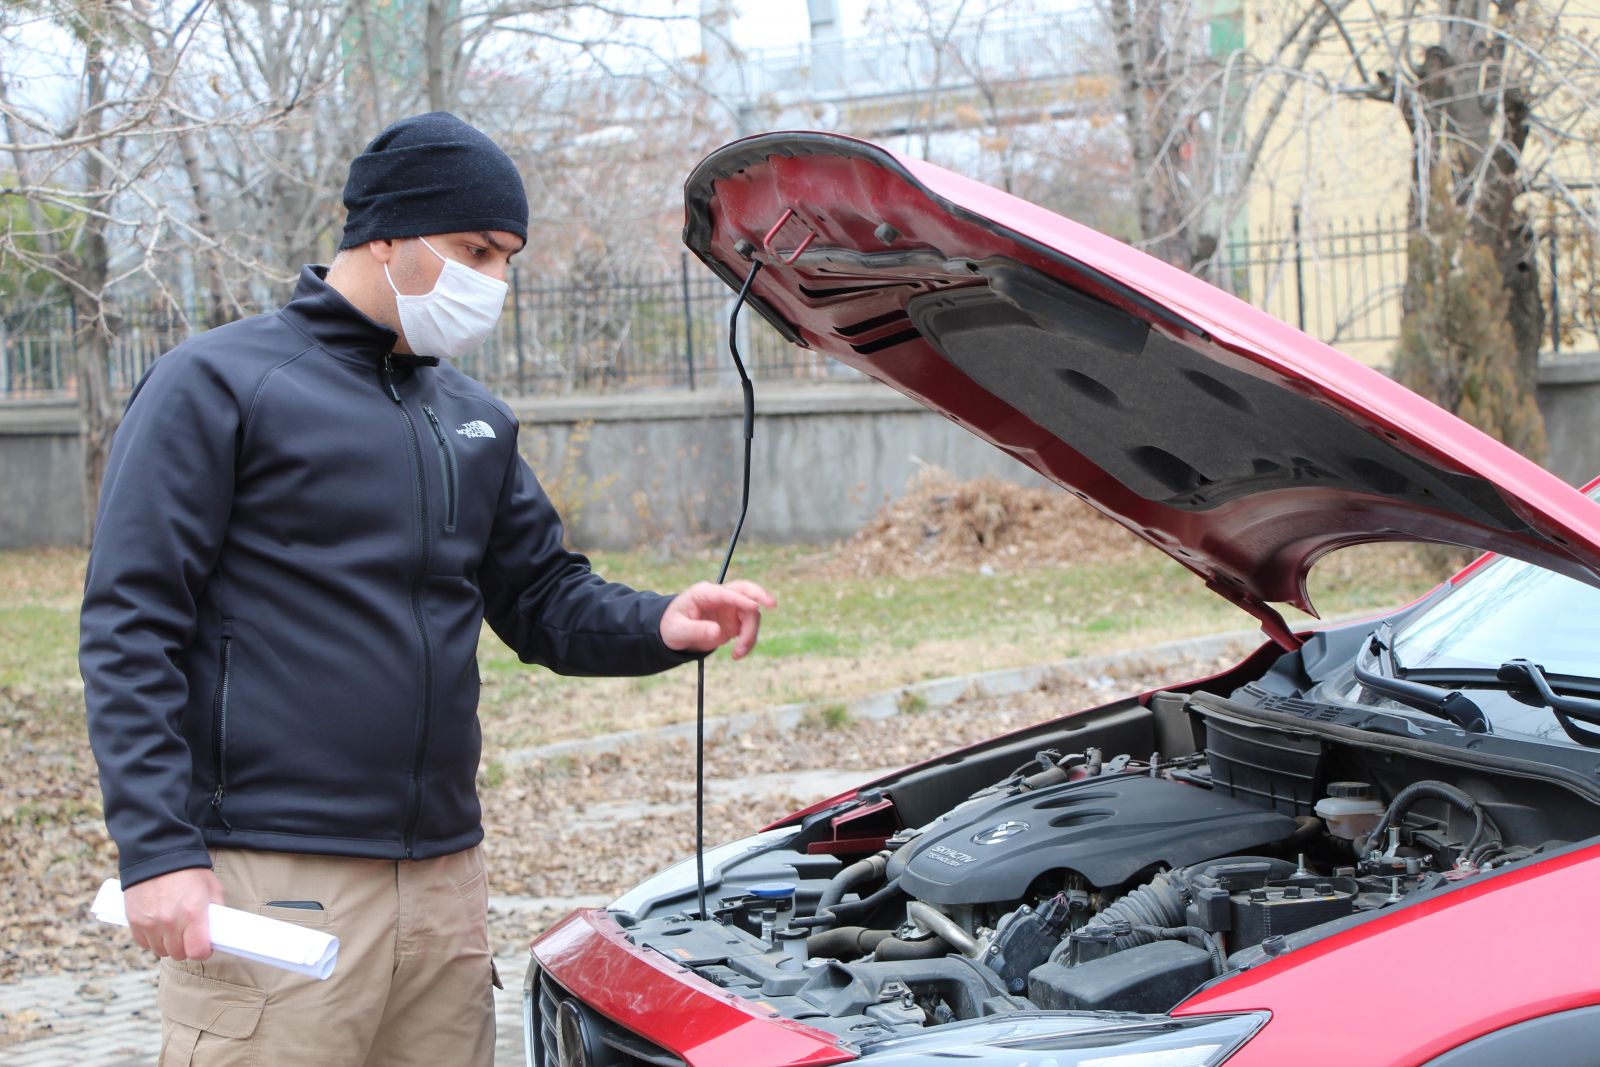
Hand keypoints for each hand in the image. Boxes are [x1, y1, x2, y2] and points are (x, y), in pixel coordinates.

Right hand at [123, 867, 223, 961]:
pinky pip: (144, 943)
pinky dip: (151, 938)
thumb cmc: (188, 871)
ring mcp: (150, 923)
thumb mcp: (211, 888)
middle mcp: (170, 922)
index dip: (203, 951)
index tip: (204, 945)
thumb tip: (217, 931)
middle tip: (189, 934)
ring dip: (168, 944)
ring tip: (173, 928)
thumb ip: (215, 911)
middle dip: (186, 947)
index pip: (197, 951)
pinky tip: (158, 926)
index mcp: (193, 914)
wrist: (157, 854)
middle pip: (178, 954)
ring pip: (160, 951)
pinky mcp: (134, 922)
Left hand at [660, 579, 775, 659]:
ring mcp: (730, 609)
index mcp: (705, 593)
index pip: (727, 593)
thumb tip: (718, 633)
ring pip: (751, 615)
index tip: (754, 607)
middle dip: (760, 596)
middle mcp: (721, 597)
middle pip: (746, 592)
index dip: (741, 599)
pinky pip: (749, 629)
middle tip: (773, 604)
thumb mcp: (678, 631)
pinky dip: (749, 641)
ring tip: (738, 653)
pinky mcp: (735, 622)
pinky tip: (738, 654)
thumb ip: (697, 631)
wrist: (673, 634)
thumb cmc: (671, 626)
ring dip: (750, 634)